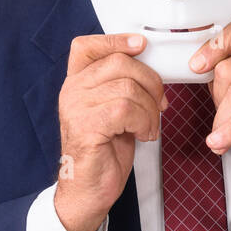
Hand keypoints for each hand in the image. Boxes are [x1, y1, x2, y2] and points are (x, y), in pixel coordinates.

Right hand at [54, 33, 166, 230]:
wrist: (88, 191)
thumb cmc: (103, 152)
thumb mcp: (113, 110)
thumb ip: (121, 85)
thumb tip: (149, 65)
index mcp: (76, 84)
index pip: (87, 46)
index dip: (116, 40)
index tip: (141, 45)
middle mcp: (70, 92)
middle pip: (119, 63)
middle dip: (150, 82)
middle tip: (159, 104)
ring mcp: (75, 108)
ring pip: (127, 87)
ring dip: (151, 108)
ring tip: (149, 126)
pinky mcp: (86, 127)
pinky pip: (126, 109)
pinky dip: (145, 122)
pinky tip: (143, 135)